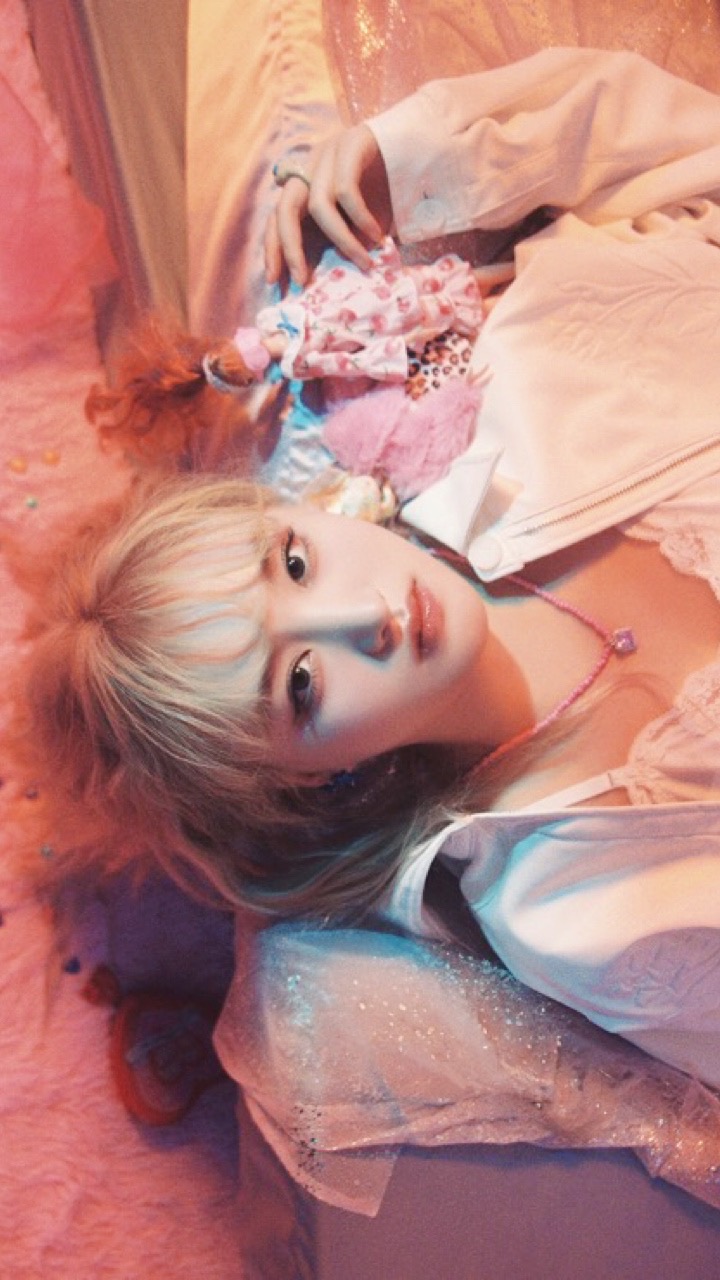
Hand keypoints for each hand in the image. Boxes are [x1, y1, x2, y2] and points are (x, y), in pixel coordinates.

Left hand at [264, 124, 391, 286]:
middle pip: (284, 210)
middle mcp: (312, 168)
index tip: (275, 282)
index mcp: (308, 185)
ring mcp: (331, 154)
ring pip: (318, 205)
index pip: (278, 218)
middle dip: (288, 248)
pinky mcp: (352, 144)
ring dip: (341, 240)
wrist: (424, 145)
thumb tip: (328, 277)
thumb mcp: (361, 226)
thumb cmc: (391, 191)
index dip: (274, 250)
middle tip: (301, 279)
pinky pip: (346, 191)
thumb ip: (344, 242)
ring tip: (363, 262)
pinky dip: (360, 218)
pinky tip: (377, 234)